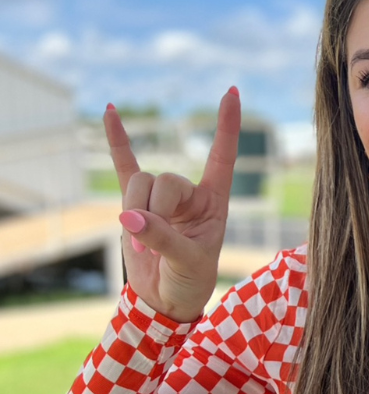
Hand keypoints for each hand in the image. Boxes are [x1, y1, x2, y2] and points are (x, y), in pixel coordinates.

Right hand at [104, 87, 241, 321]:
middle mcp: (189, 196)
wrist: (165, 301)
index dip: (228, 127)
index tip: (233, 93)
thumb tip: (130, 218)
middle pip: (165, 181)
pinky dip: (117, 141)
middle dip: (154, 212)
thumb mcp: (187, 263)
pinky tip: (110, 111)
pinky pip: (124, 167)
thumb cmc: (189, 282)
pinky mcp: (135, 205)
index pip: (221, 158)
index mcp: (214, 203)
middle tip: (152, 248)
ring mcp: (161, 199)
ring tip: (141, 250)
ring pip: (140, 184)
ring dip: (134, 215)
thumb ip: (162, 239)